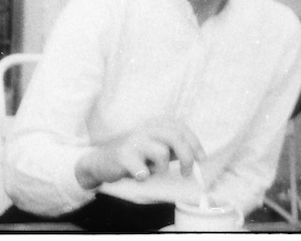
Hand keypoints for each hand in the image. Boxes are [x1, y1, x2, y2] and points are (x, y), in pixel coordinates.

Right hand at [77, 119, 205, 188]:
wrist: (100, 161)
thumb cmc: (132, 155)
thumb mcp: (153, 147)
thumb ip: (172, 147)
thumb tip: (195, 155)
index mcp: (153, 124)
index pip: (180, 127)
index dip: (194, 142)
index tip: (201, 159)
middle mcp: (144, 129)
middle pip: (175, 137)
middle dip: (187, 157)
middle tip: (185, 172)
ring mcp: (133, 141)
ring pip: (162, 153)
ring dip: (161, 168)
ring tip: (150, 170)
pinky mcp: (123, 156)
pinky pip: (144, 170)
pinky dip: (145, 176)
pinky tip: (138, 176)